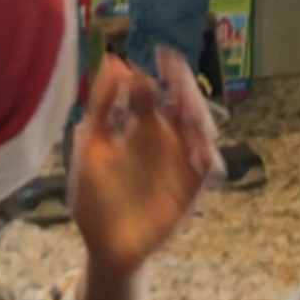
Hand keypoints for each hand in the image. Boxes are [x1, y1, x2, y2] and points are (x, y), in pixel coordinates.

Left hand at [71, 50, 216, 279]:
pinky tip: (198, 150)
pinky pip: (209, 167)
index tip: (159, 53)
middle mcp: (166, 138)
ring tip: (188, 110)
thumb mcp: (91, 148)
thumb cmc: (95, 198)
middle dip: (186, 86)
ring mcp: (181, 162)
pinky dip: (208, 156)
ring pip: (202, 129)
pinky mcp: (192, 188)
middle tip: (178, 75)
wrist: (104, 247)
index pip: (155, 89)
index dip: (161, 70)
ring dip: (200, 116)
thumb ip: (102, 107)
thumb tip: (114, 61)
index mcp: (141, 126)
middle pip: (186, 103)